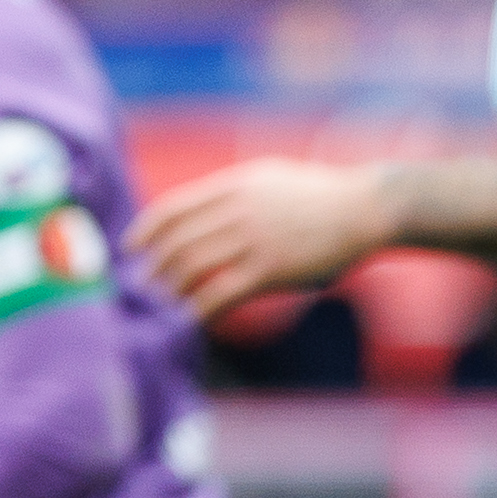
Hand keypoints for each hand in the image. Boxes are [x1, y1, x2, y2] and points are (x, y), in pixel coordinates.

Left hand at [128, 158, 399, 319]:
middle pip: (176, 242)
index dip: (145, 230)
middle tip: (141, 287)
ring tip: (161, 306)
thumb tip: (202, 208)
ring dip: (170, 291)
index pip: (173, 208)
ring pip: (191, 268)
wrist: (365, 209)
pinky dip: (199, 309)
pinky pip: (220, 293)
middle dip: (152, 268)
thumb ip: (234, 192)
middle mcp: (236, 210)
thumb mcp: (270, 178)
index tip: (131, 248)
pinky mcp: (269, 270)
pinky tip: (193, 320)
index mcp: (233, 185)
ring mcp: (252, 240)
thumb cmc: (321, 196)